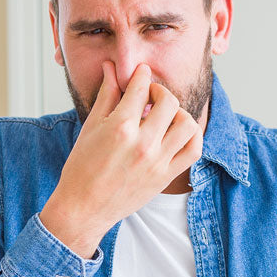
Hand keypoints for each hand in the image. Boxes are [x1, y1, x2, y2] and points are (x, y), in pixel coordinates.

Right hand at [40, 61, 204, 257]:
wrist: (84, 208)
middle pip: (168, 101)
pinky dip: (192, 136)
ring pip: (187, 124)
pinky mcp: (166, 176)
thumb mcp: (91, 127)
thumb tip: (111, 68)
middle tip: (150, 96)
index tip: (141, 74)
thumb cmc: (82, 168)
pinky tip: (178, 132)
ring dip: (179, 113)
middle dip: (159, 92)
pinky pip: (193, 150)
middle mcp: (142, 143)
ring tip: (165, 116)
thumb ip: (107, 95)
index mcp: (120, 128)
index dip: (141, 75)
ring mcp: (157, 161)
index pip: (140, 88)